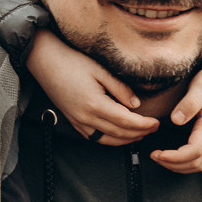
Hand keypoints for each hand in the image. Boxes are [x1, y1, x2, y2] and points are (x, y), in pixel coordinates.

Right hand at [26, 29, 158, 145]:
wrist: (45, 60)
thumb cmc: (71, 61)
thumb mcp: (100, 70)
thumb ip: (120, 89)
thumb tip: (136, 104)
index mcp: (94, 104)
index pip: (126, 121)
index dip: (144, 124)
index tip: (156, 122)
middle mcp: (85, 117)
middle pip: (119, 134)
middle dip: (139, 133)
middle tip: (153, 128)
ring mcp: (77, 121)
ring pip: (107, 140)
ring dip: (126, 140)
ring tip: (140, 134)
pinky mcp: (73, 121)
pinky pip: (94, 138)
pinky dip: (110, 140)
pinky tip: (119, 135)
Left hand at [152, 46, 201, 173]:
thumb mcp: (201, 86)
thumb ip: (189, 103)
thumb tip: (176, 120)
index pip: (194, 151)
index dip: (176, 157)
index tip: (159, 154)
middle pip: (195, 162)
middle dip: (173, 163)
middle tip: (154, 155)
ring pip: (198, 164)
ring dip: (178, 166)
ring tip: (160, 157)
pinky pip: (199, 158)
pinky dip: (185, 162)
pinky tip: (172, 156)